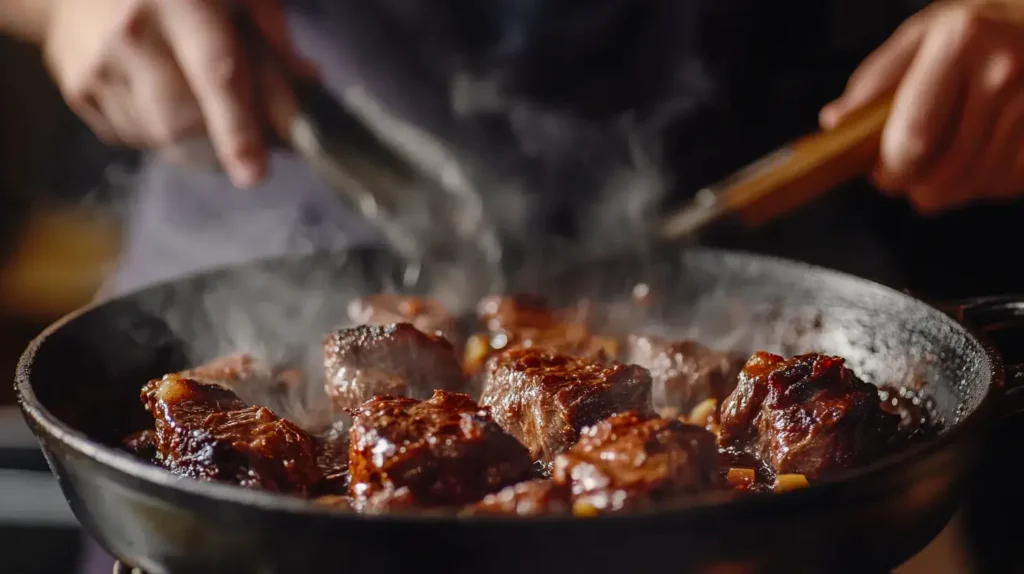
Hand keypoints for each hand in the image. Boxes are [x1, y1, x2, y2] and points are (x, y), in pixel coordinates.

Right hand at [44, 0, 311, 187]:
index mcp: (182, 2)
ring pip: (161, 139)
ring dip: (197, 144)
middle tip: (252, 145)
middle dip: (223, 147)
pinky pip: (136, 138)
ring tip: (204, 108)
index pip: (217, 75)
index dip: (237, 130)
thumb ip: (274, 44)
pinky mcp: (80, 91)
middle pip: (185, 123)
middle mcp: (134, 34)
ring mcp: (99, 65)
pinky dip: (164, 135)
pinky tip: (166, 98)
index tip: (253, 173)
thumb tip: (305, 98)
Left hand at [820, 0, 1023, 213]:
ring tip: (944, 163)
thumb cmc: (980, 28)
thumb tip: (836, 121)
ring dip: (951, 189)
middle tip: (908, 177)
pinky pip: (1007, 183)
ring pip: (975, 185)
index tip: (880, 173)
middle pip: (944, 175)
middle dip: (916, 189)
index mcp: (959, 42)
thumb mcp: (924, 33)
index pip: (913, 138)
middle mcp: (1003, 72)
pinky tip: (981, 155)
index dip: (890, 171)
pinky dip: (986, 182)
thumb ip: (877, 79)